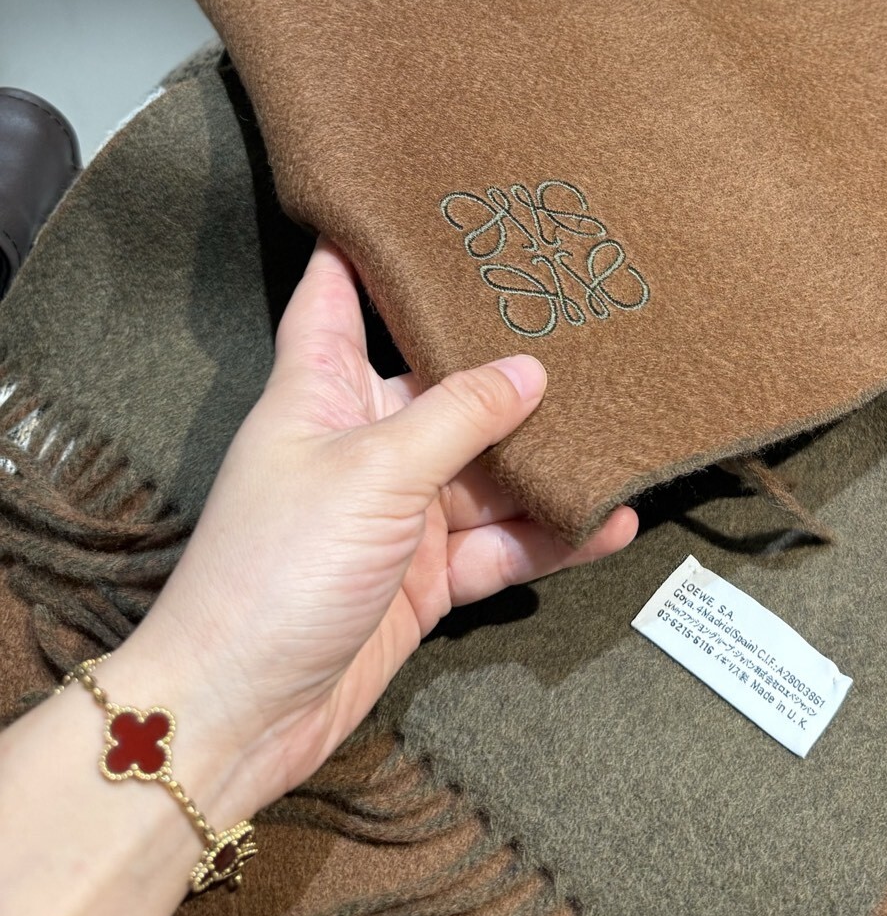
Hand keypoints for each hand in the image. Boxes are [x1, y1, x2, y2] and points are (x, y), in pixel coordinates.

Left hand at [101, 238, 636, 826]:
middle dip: (506, 362)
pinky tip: (607, 520)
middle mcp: (358, 443)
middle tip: (583, 318)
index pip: (336, 296)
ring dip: (546, 460)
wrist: (237, 714)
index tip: (421, 201)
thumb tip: (531, 371)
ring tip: (620, 429)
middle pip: (443, 385)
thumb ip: (459, 416)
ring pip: (486, 470)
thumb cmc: (272, 573)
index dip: (370, 246)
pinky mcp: (422, 579)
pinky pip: (502, 545)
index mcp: (318, 392)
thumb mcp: (374, 472)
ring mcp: (394, 514)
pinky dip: (552, 536)